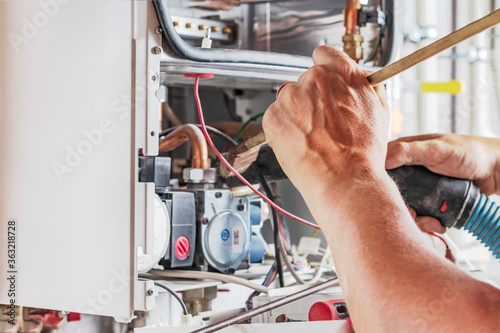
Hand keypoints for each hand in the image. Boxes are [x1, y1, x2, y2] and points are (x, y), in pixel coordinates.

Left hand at [262, 45, 389, 193]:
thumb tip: (359, 77)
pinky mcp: (273, 116)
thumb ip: (366, 86)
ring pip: (289, 99)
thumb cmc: (362, 152)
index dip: (325, 69)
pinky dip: (283, 128)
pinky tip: (299, 143)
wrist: (343, 179)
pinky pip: (275, 117)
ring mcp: (290, 97)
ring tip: (312, 137)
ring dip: (296, 113)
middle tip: (322, 123)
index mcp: (341, 72)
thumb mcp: (379, 110)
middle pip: (306, 80)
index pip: (324, 53)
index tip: (325, 82)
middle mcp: (314, 79)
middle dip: (312, 98)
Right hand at [387, 133, 499, 232]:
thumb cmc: (470, 152)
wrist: (495, 171)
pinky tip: (438, 222)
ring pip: (406, 207)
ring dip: (417, 219)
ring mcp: (420, 187)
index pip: (381, 169)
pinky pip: (421, 215)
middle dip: (402, 207)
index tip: (389, 197)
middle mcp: (409, 171)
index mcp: (404, 154)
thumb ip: (410, 152)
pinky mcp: (430, 201)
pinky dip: (428, 222)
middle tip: (414, 213)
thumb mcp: (437, 149)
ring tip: (432, 221)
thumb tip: (384, 159)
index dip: (381, 185)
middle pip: (392, 193)